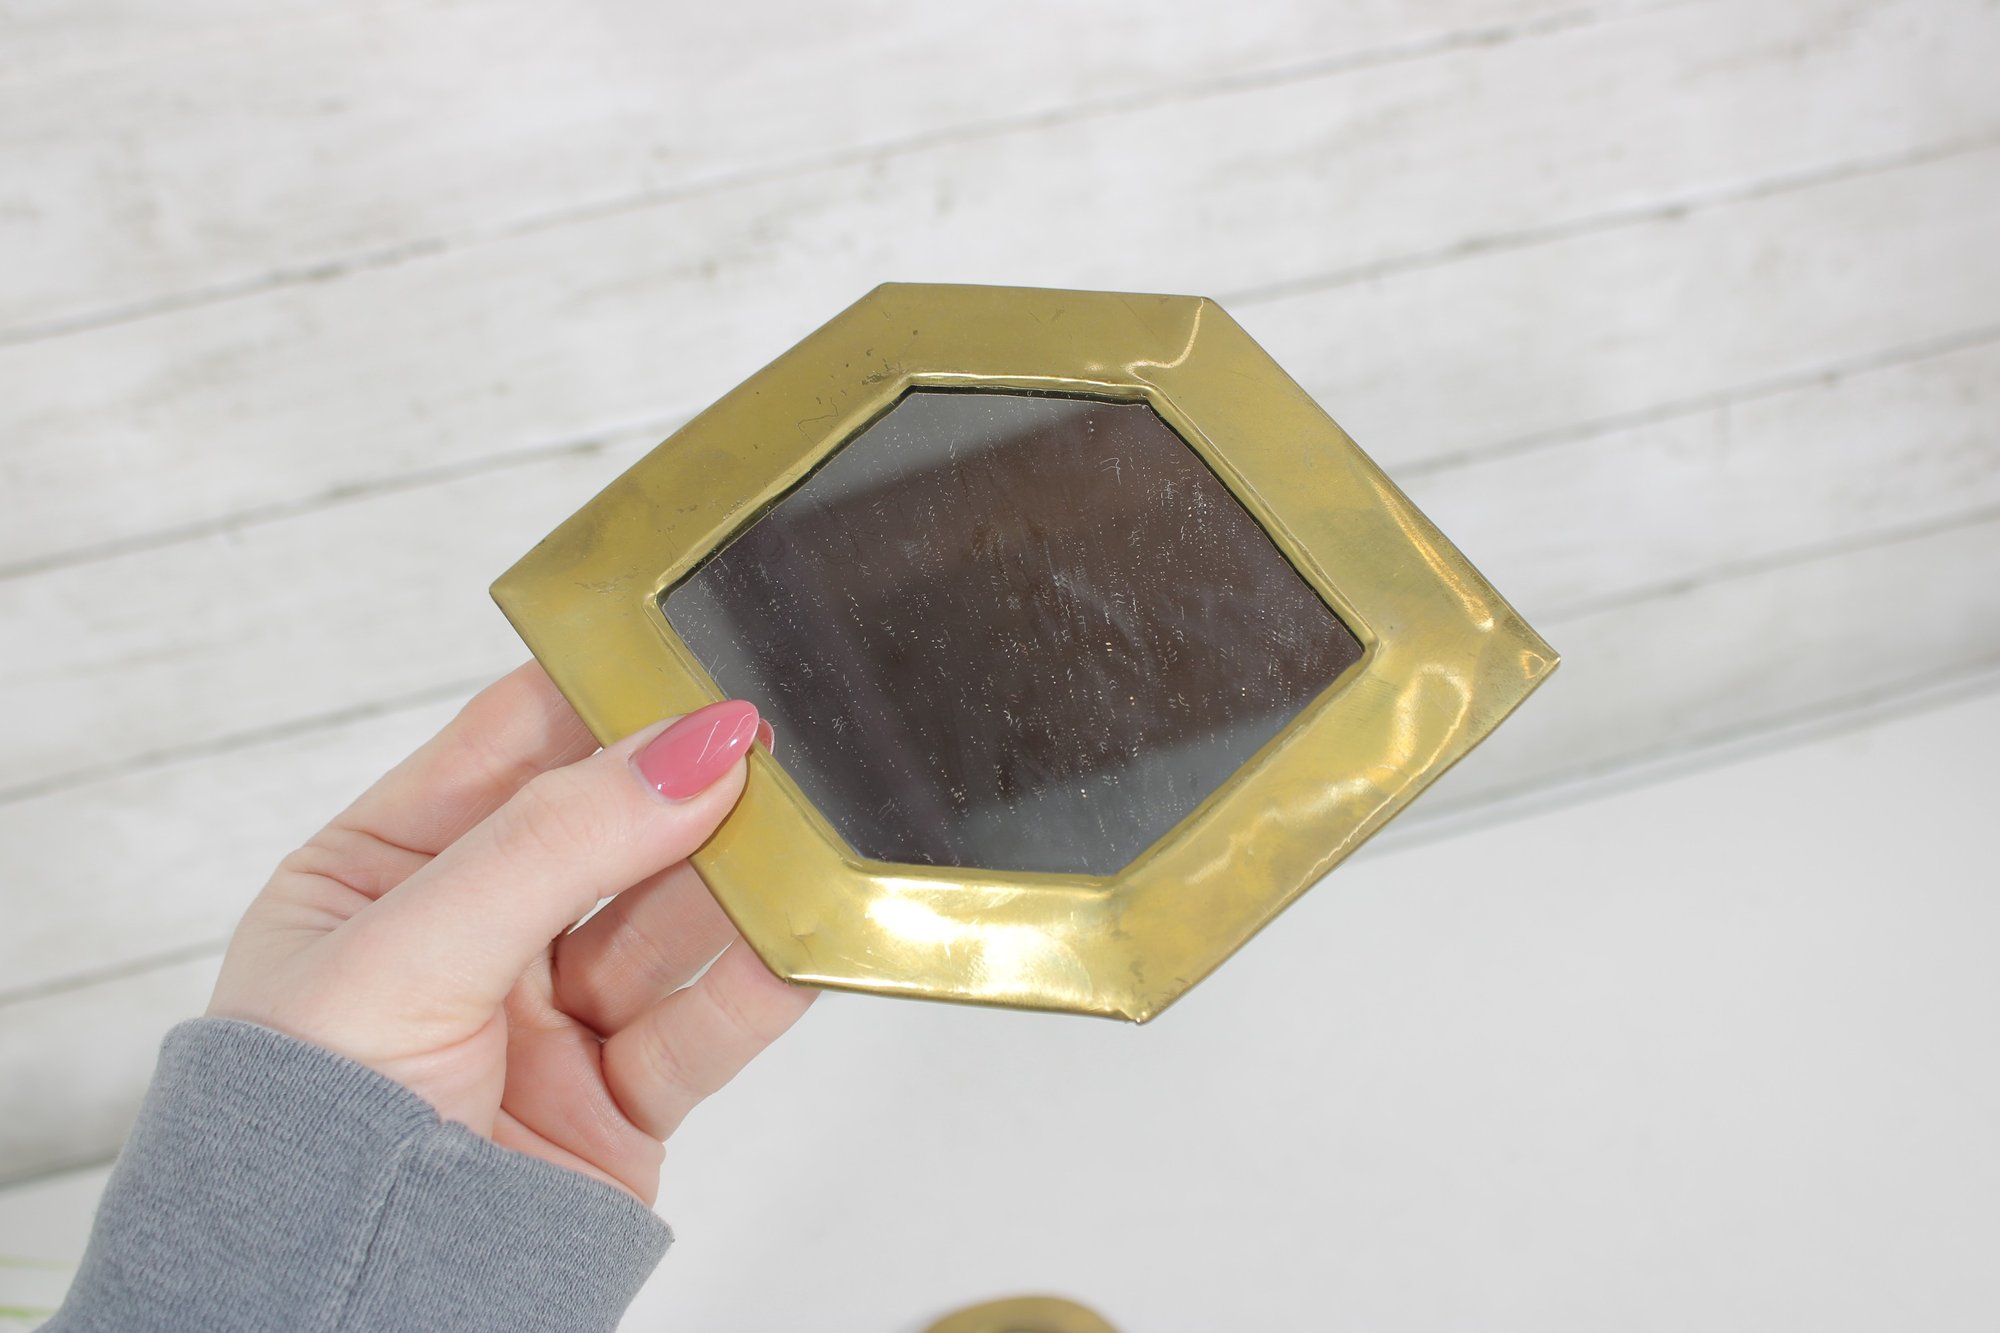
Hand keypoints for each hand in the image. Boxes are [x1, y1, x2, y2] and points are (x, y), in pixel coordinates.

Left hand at [208, 663, 813, 1202]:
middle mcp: (472, 937)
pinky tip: (809, 931)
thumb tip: (686, 749)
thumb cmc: (299, 1140)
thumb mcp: (403, 958)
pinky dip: (765, 978)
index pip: (506, 749)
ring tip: (801, 834)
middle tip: (768, 747)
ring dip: (737, 881)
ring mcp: (552, 1020)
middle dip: (684, 793)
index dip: (602, 698)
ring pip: (673, 921)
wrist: (333, 1329)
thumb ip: (550, 847)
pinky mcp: (621, 1101)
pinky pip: (709, 1023)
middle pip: (609, 831)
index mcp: (382, 873)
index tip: (692, 663)